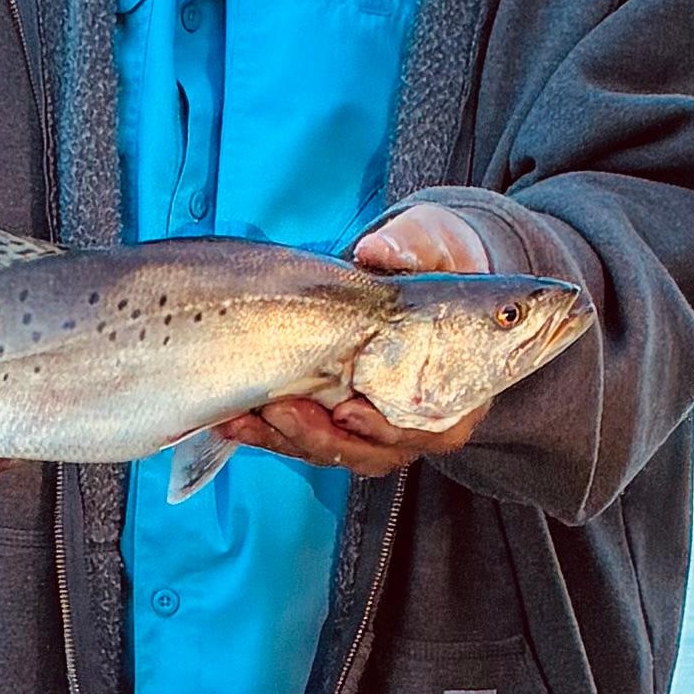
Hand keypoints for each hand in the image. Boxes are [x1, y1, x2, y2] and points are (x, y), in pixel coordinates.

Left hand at [210, 195, 503, 480]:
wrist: (416, 264)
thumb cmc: (435, 256)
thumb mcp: (431, 241)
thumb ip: (411, 246)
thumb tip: (374, 252)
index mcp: (458, 388)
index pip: (428, 430)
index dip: (387, 428)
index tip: (349, 411)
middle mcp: (419, 418)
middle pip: (374, 451)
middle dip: (323, 437)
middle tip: (284, 411)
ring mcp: (376, 424)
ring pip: (335, 451)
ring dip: (289, 439)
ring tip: (250, 416)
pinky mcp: (338, 418)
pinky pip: (305, 438)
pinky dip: (269, 432)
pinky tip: (235, 419)